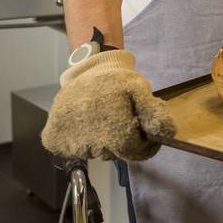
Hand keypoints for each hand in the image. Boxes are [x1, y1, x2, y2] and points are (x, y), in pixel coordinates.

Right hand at [41, 51, 176, 160]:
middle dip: (122, 139)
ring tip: (101, 116)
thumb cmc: (114, 80)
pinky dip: (80, 141)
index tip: (140, 129)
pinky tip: (85, 123)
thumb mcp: (139, 89)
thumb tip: (166, 134)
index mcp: (114, 131)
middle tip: (119, 118)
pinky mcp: (55, 139)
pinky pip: (74, 151)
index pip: (134, 152)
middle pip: (115, 153)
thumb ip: (153, 112)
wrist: (83, 69)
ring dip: (102, 139)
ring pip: (96, 152)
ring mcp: (71, 141)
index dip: (142, 143)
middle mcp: (91, 141)